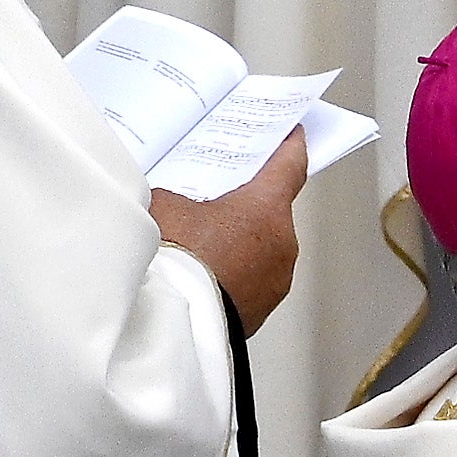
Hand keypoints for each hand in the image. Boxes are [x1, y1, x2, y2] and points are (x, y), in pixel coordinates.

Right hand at [151, 139, 309, 339]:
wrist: (170, 323)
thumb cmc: (174, 262)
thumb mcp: (162, 206)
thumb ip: (177, 194)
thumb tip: (176, 200)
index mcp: (266, 209)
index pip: (290, 166)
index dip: (290, 147)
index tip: (294, 133)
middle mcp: (282, 244)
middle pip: (270, 210)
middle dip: (246, 200)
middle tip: (219, 190)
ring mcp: (276, 280)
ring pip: (261, 247)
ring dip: (239, 240)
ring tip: (201, 238)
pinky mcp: (261, 310)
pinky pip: (251, 278)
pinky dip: (234, 270)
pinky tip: (203, 269)